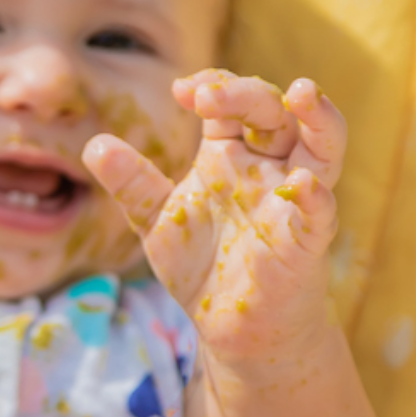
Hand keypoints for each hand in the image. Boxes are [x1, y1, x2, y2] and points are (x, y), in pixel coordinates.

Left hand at [84, 71, 346, 360]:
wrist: (235, 331)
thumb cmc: (202, 266)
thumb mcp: (156, 220)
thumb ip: (132, 183)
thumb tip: (93, 145)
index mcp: (230, 154)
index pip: (230, 102)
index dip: (212, 86)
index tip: (180, 90)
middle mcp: (266, 167)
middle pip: (272, 111)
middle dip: (245, 94)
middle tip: (207, 97)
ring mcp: (290, 201)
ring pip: (322, 147)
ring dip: (320, 118)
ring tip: (306, 92)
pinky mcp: (306, 241)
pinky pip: (320, 213)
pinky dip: (314, 197)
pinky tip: (301, 183)